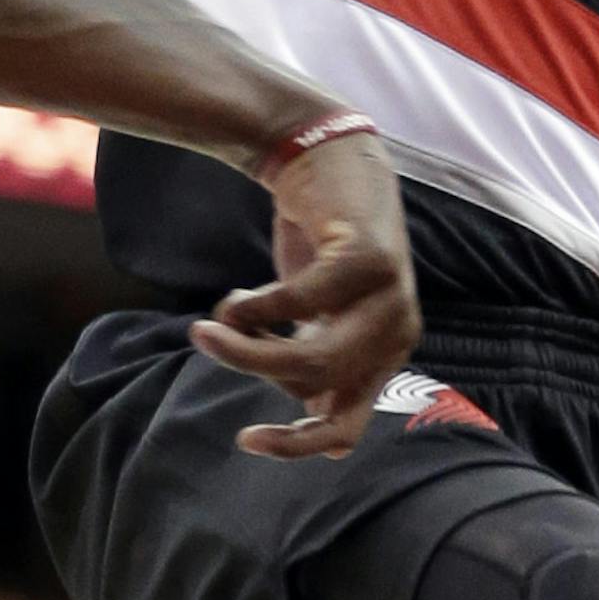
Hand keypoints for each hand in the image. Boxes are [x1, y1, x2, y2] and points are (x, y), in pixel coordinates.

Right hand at [189, 130, 419, 458]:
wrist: (329, 154)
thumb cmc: (318, 239)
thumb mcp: (315, 310)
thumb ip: (309, 354)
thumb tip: (300, 407)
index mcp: (382, 356)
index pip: (343, 428)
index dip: (295, 445)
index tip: (245, 440)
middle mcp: (395, 335)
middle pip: (315, 386)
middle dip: (252, 369)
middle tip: (203, 342)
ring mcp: (389, 298)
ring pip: (310, 355)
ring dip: (247, 344)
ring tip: (209, 324)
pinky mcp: (369, 260)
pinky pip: (303, 303)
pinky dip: (260, 305)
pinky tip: (235, 295)